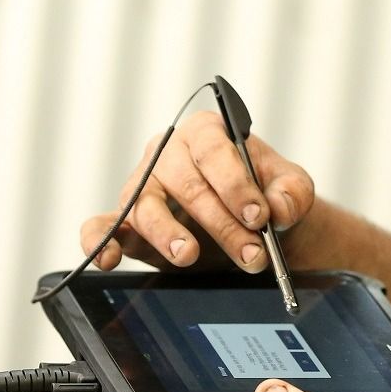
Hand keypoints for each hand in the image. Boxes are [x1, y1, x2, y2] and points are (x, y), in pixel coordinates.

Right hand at [80, 111, 315, 274]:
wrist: (252, 226)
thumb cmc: (266, 194)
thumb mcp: (291, 188)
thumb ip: (291, 192)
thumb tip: (275, 207)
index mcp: (206, 132)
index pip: (213, 149)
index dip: (235, 183)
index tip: (259, 216)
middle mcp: (167, 154)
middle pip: (185, 184)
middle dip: (221, 223)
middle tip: (252, 254)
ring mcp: (142, 187)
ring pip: (144, 205)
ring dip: (168, 235)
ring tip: (189, 256)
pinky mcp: (127, 222)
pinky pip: (102, 227)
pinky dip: (99, 241)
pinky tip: (106, 260)